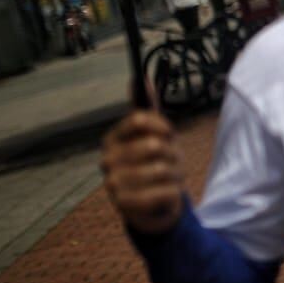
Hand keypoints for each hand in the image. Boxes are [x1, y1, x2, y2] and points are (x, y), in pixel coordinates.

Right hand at [101, 110, 184, 233]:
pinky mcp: (124, 205)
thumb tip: (139, 78)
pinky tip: (167, 193)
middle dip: (174, 153)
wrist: (154, 205)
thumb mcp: (155, 134)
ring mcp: (112, 183)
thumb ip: (148, 109)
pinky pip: (164, 191)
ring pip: (161, 169)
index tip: (169, 135)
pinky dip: (174, 191)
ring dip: (176, 173)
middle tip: (173, 162)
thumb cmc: (155, 163)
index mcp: (112, 139)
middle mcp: (107, 160)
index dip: (163, 126)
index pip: (140, 119)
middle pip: (154, 145)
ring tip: (172, 177)